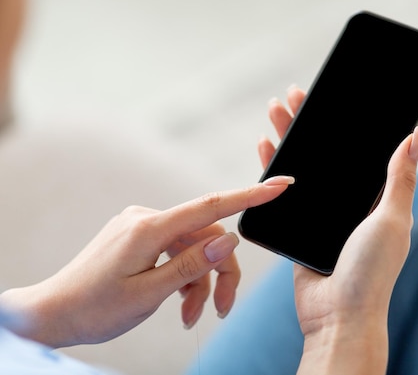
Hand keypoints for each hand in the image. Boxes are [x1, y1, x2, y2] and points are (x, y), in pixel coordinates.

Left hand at [0, 177, 293, 347]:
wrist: (52, 314)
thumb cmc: (95, 308)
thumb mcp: (149, 294)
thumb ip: (191, 265)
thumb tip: (227, 240)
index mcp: (149, 228)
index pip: (210, 206)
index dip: (249, 196)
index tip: (280, 185)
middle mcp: (146, 219)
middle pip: (205, 238)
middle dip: (219, 275)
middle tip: (222, 310)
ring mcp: (141, 226)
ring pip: (191, 249)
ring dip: (198, 283)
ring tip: (190, 316)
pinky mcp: (138, 237)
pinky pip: (174, 251)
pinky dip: (182, 276)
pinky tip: (177, 303)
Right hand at [259, 86, 417, 374]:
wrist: (338, 315)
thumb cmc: (372, 272)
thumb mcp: (392, 219)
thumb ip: (400, 178)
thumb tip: (417, 135)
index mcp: (377, 198)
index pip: (359, 149)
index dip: (344, 121)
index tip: (331, 96)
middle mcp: (350, 203)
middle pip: (326, 153)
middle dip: (309, 122)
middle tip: (295, 94)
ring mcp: (323, 215)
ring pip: (302, 168)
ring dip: (289, 139)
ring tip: (275, 111)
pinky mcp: (299, 227)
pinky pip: (284, 192)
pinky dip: (274, 169)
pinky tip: (266, 148)